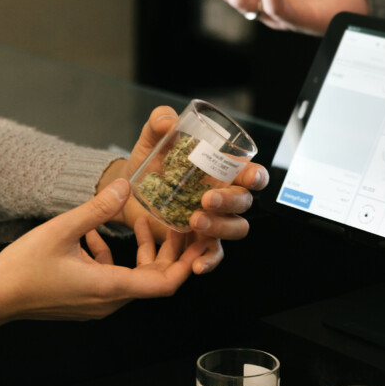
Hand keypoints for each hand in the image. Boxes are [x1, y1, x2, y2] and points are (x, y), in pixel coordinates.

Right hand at [0, 178, 207, 322]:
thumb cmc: (22, 269)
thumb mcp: (61, 230)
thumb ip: (97, 208)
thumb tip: (125, 185)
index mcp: (110, 287)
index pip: (166, 284)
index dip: (187, 263)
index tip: (198, 241)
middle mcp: (109, 300)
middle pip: (155, 278)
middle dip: (170, 251)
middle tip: (179, 223)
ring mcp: (98, 303)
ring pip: (135, 277)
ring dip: (142, 250)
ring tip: (142, 220)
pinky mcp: (86, 299)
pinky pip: (113, 278)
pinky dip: (115, 256)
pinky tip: (98, 233)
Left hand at [97, 106, 268, 274]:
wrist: (128, 188)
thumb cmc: (151, 161)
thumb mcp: (153, 139)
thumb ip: (161, 121)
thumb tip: (169, 120)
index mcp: (223, 170)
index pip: (252, 174)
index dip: (256, 176)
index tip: (248, 176)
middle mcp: (225, 196)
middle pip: (246, 202)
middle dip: (231, 200)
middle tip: (206, 199)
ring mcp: (215, 220)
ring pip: (236, 228)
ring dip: (220, 226)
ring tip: (194, 220)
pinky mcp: (199, 240)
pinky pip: (214, 254)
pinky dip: (209, 261)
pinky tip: (197, 265)